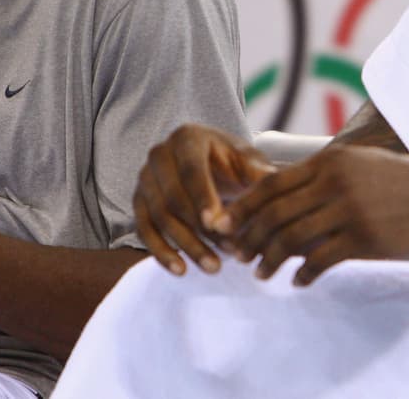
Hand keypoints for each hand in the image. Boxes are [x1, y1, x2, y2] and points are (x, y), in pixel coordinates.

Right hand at [134, 125, 275, 275]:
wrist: (209, 164)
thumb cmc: (232, 162)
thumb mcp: (248, 161)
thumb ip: (257, 172)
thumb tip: (270, 183)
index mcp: (187, 138)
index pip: (191, 170)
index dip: (202, 197)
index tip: (217, 224)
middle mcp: (159, 154)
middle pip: (173, 197)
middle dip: (199, 229)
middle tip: (227, 253)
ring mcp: (145, 178)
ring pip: (159, 217)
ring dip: (186, 245)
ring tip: (213, 267)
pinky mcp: (138, 201)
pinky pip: (144, 230)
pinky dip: (161, 252)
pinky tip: (181, 270)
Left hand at [224, 145, 408, 285]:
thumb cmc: (394, 181)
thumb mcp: (354, 164)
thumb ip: (318, 175)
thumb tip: (277, 194)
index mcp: (327, 163)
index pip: (271, 185)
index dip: (244, 206)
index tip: (225, 224)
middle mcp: (334, 184)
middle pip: (276, 213)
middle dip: (250, 237)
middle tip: (237, 255)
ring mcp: (349, 212)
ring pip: (293, 239)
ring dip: (271, 260)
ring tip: (261, 273)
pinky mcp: (365, 239)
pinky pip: (322, 260)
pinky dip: (304, 273)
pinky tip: (298, 282)